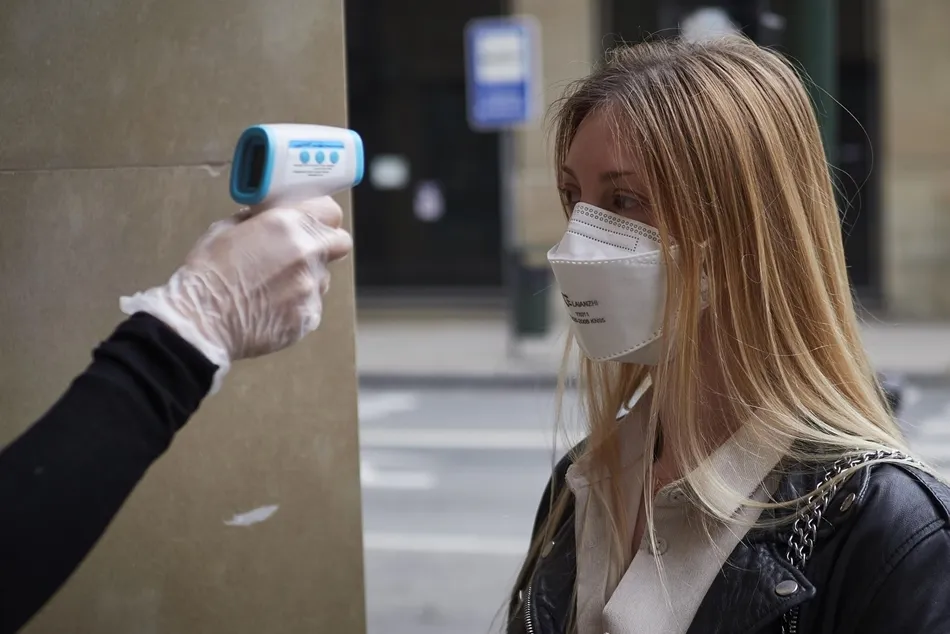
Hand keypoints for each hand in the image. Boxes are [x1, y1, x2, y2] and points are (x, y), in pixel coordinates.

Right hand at [119, 197, 352, 390]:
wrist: (201, 321)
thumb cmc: (208, 274)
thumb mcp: (227, 229)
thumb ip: (259, 219)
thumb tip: (270, 217)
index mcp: (287, 226)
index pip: (331, 213)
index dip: (323, 218)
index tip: (316, 223)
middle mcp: (306, 254)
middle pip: (340, 244)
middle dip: (326, 245)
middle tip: (304, 253)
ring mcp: (310, 288)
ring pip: (324, 277)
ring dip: (307, 278)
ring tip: (273, 286)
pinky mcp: (308, 316)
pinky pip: (311, 305)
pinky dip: (296, 304)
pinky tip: (270, 306)